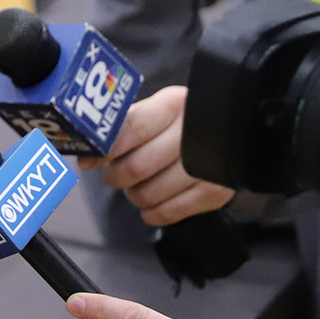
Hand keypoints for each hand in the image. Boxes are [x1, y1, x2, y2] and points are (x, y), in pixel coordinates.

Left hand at [78, 86, 233, 226]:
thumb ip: (122, 128)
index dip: (104, 149)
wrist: (234, 132)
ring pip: (150, 193)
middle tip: (115, 175)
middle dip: (117, 176)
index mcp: (173, 104)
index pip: (131, 128)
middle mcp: (191, 132)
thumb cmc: (181, 123)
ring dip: (135, 196)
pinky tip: (151, 206)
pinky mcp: (216, 190)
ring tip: (138, 187)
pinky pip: (171, 212)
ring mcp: (206, 164)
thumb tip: (86, 155)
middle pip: (137, 166)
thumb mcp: (157, 111)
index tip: (88, 160)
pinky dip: (154, 213)